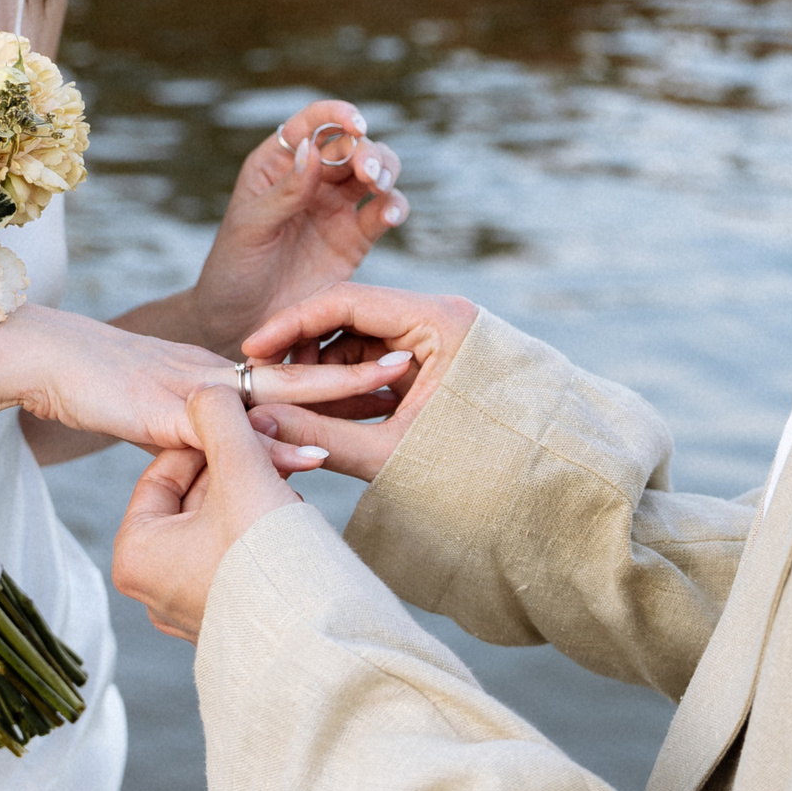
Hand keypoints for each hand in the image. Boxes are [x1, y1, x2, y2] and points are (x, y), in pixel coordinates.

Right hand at [0, 303, 411, 461]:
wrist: (31, 359)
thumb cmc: (86, 386)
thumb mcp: (153, 412)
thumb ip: (194, 431)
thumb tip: (225, 459)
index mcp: (216, 373)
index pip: (290, 368)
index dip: (339, 369)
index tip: (392, 371)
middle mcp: (214, 370)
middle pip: (301, 367)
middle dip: (360, 367)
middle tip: (417, 363)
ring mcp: (191, 386)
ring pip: (277, 388)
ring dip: (335, 392)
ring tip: (391, 391)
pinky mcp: (165, 410)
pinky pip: (230, 429)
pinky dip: (273, 444)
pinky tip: (309, 454)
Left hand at [112, 388, 303, 640]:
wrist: (318, 633)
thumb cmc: (268, 553)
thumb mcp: (239, 468)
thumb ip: (219, 418)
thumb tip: (206, 389)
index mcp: (134, 554)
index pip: (163, 473)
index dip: (206, 439)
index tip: (241, 424)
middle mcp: (151, 588)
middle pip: (191, 500)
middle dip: (233, 470)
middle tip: (272, 449)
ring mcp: (187, 609)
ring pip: (216, 527)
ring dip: (250, 496)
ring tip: (286, 482)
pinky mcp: (225, 622)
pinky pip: (234, 559)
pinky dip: (259, 532)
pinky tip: (291, 518)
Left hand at [186, 100, 407, 354]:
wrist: (243, 322)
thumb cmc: (233, 270)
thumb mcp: (251, 228)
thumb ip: (285, 192)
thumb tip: (314, 148)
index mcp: (279, 164)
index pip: (311, 124)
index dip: (337, 115)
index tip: (356, 123)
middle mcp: (312, 179)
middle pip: (352, 145)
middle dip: (366, 151)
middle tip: (367, 174)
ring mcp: (337, 207)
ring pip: (376, 171)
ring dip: (386, 171)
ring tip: (380, 188)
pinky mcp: (356, 237)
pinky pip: (384, 212)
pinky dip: (395, 207)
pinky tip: (391, 216)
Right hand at [236, 285, 478, 483]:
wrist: (539, 490)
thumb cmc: (478, 470)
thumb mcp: (391, 453)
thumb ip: (322, 434)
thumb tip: (258, 421)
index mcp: (440, 320)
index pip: (348, 300)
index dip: (292, 323)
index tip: (252, 349)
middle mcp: (440, 317)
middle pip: (351, 317)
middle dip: (305, 350)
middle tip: (264, 382)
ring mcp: (439, 338)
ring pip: (361, 342)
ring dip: (325, 371)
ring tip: (291, 407)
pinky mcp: (436, 362)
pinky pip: (379, 363)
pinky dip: (348, 385)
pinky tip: (323, 414)